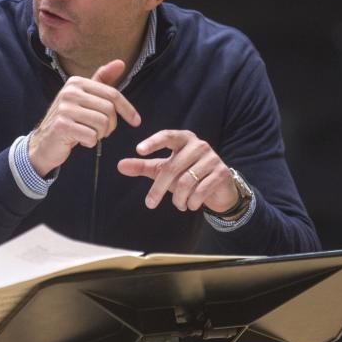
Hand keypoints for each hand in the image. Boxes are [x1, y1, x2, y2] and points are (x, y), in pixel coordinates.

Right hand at [28, 60, 141, 175]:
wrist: (43, 142)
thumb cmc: (69, 119)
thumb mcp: (84, 97)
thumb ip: (101, 80)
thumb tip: (121, 62)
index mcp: (76, 82)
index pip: (112, 94)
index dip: (127, 109)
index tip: (136, 121)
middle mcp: (69, 92)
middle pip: (109, 110)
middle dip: (110, 125)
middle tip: (101, 131)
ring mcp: (64, 108)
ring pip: (102, 124)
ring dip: (100, 135)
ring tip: (88, 134)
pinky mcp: (62, 126)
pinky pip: (91, 137)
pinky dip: (90, 143)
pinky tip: (79, 140)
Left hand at [117, 130, 238, 214]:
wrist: (218, 188)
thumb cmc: (187, 174)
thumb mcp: (163, 169)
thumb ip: (143, 166)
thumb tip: (120, 166)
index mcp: (183, 139)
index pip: (167, 136)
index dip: (153, 142)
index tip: (139, 150)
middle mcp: (199, 145)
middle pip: (172, 168)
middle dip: (159, 189)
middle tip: (150, 203)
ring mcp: (212, 158)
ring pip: (185, 182)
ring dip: (178, 199)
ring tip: (179, 204)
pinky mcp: (221, 173)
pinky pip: (200, 190)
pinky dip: (192, 202)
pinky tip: (190, 205)